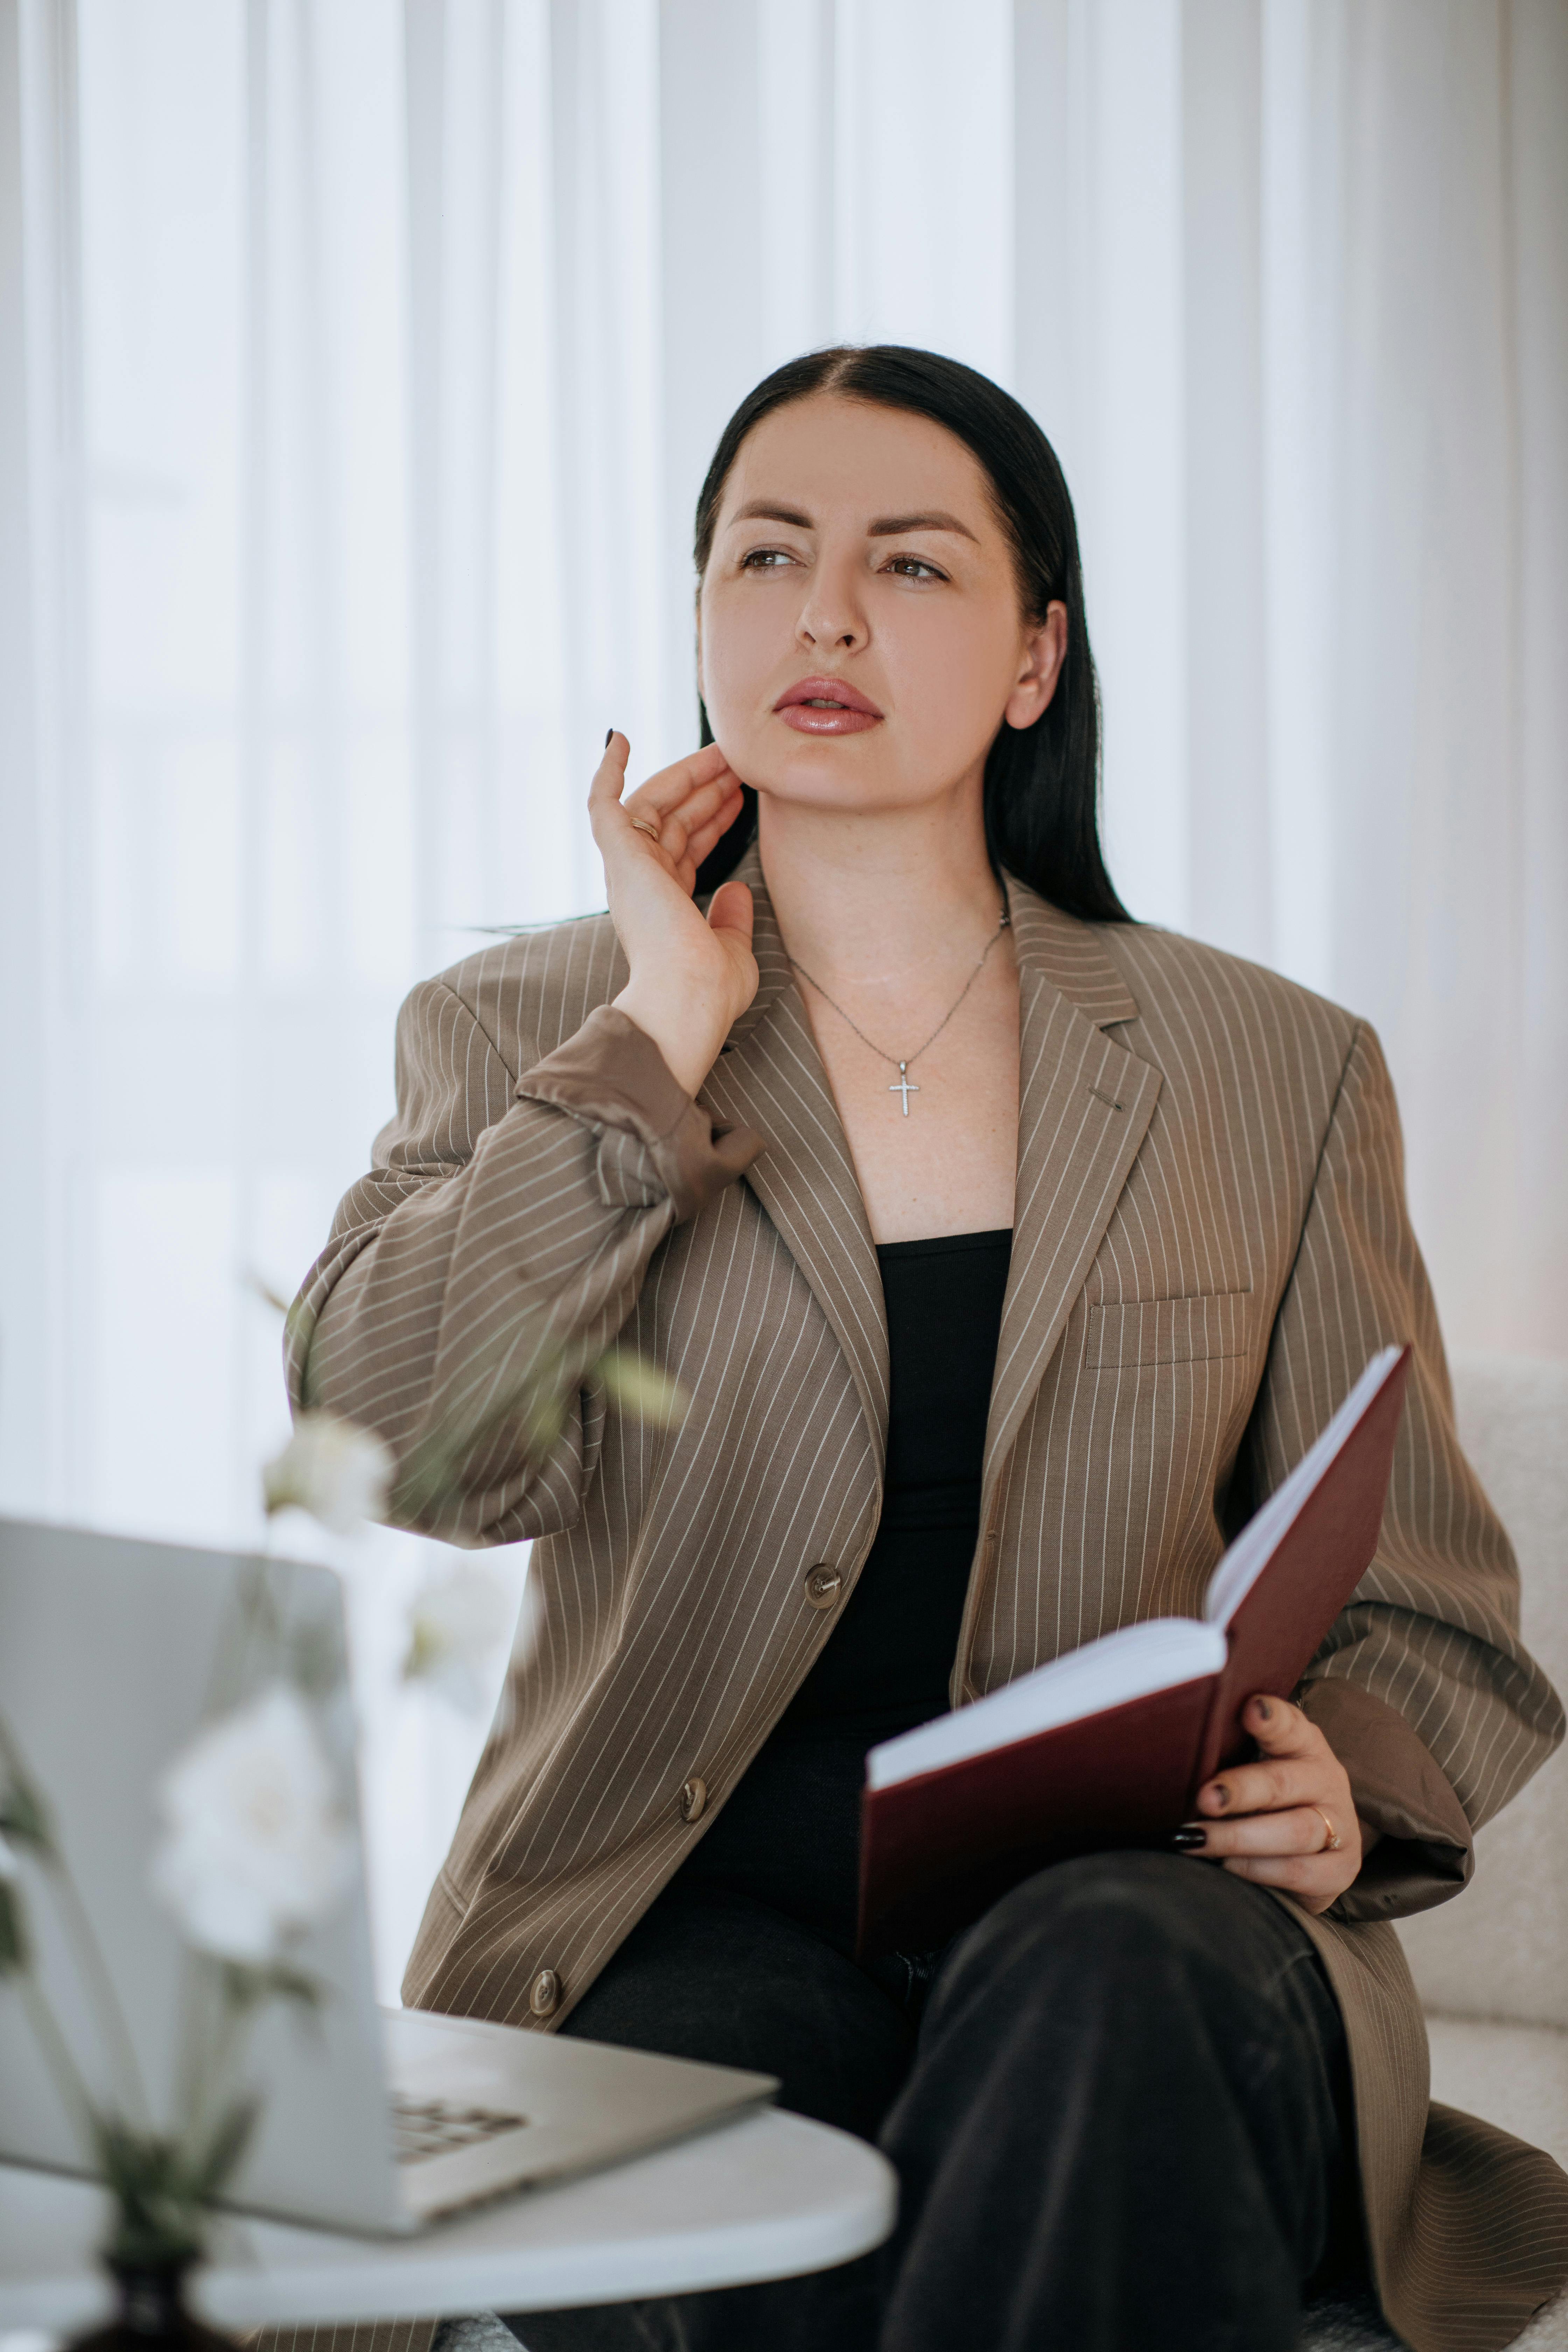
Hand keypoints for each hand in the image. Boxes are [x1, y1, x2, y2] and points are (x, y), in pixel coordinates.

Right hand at [590, 733, 756, 1094]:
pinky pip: (603, 803)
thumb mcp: (733, 948)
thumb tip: (737, 888)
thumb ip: (732, 917)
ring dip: (688, 775)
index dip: (713, 820)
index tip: (739, 796)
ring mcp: (629, 868)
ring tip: (726, 752)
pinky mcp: (620, 856)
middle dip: (706, 789)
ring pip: (653, 804)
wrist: (685, 1000)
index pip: (688, 849)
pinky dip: (607, 770)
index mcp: (666, 905)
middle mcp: (643, 884)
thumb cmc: (709, 990)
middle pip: (674, 821)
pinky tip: (619, 738)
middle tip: (738, 763)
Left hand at [1174, 1693, 1362, 1913]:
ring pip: (1294, 1831)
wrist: (1316, 1851)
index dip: (1271, 1718)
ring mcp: (1339, 1827)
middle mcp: (1326, 1781)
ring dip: (1239, 1837)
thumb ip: (1226, 1755)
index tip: (1249, 1710)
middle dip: (1241, 1790)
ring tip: (1197, 1840)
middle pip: (1283, 1783)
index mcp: (1304, 1745)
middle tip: (1205, 1798)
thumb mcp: (1253, 1767)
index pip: (1290, 1726)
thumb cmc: (1269, 1800)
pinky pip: (1298, 1872)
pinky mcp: (1339, 1870)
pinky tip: (1227, 1865)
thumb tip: (1172, 1759)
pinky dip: (1258, 1870)